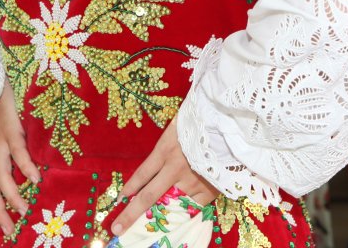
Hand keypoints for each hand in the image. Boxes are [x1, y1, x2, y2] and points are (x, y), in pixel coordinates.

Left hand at [0, 91, 40, 232]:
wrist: (0, 81)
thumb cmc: (11, 110)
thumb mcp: (11, 137)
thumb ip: (16, 157)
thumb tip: (31, 178)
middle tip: (8, 230)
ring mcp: (1, 141)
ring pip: (2, 175)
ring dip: (11, 195)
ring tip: (23, 210)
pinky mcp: (11, 129)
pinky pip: (17, 151)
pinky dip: (25, 166)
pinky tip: (35, 178)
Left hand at [112, 118, 217, 234]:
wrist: (230, 124)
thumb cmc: (202, 119)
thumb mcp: (178, 126)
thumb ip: (168, 144)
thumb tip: (159, 160)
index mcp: (166, 150)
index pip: (142, 174)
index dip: (129, 188)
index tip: (120, 199)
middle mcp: (175, 169)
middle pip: (148, 196)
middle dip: (130, 215)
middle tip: (117, 228)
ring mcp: (192, 181)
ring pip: (170, 204)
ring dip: (159, 215)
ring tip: (150, 227)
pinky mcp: (209, 189)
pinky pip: (193, 206)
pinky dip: (185, 210)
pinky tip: (179, 215)